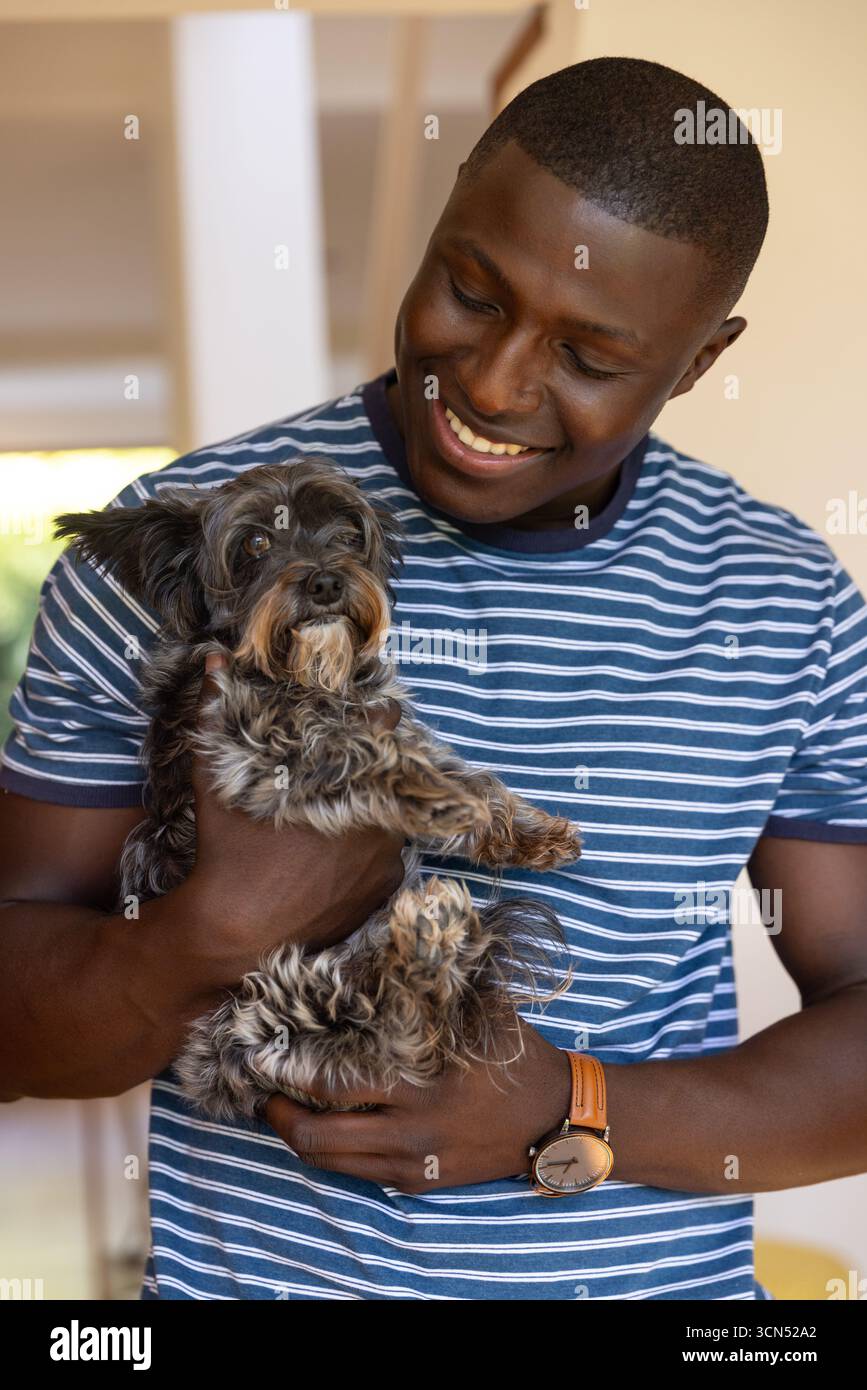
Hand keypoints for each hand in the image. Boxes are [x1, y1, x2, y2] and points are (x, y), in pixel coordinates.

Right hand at [181, 651, 405, 958]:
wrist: (235, 933)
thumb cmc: (226, 852)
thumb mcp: (213, 781)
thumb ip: (216, 714)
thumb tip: (214, 658)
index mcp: (349, 782)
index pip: (383, 730)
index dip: (379, 720)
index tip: (378, 713)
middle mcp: (381, 818)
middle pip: (395, 778)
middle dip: (380, 770)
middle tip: (356, 770)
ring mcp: (388, 858)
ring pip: (396, 818)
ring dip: (380, 811)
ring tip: (350, 811)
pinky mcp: (386, 890)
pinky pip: (391, 859)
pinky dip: (375, 852)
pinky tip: (345, 853)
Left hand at [264, 1015, 571, 1191]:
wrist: (556, 1119)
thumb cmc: (515, 1055)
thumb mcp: (480, 1012)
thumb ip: (433, 989)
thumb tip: (390, 946)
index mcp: (422, 1086)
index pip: (336, 1086)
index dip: (289, 1074)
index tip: (260, 1055)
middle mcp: (411, 1132)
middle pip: (319, 1138)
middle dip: (279, 1115)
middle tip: (260, 1091)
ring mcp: (414, 1164)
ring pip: (332, 1162)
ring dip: (298, 1138)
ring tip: (280, 1111)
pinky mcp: (420, 1183)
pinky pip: (357, 1173)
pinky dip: (332, 1152)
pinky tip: (323, 1128)